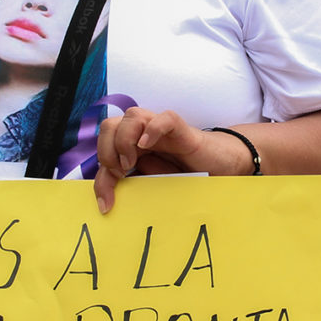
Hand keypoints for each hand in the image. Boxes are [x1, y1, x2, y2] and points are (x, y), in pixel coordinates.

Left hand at [93, 107, 247, 213]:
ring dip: (124, 139)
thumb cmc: (187, 176)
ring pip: (132, 116)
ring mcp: (161, 130)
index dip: (100, 180)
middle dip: (106, 149)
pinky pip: (164, 118)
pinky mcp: (181, 130)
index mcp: (132, 147)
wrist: (220, 169)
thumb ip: (132, 184)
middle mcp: (143, 134)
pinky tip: (147, 145)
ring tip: (131, 162)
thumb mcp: (153, 184)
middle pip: (110, 125)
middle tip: (120, 173)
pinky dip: (152, 128)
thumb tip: (108, 195)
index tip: (105, 205)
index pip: (105, 154)